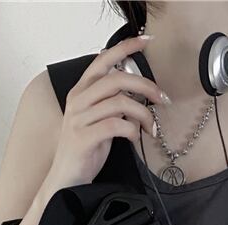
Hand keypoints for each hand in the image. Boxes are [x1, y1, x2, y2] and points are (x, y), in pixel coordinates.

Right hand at [47, 34, 165, 187]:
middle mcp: (78, 101)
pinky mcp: (83, 137)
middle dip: (145, 86)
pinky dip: (132, 130)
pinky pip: (116, 125)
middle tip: (162, 98)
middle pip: (116, 79)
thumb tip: (139, 96)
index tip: (146, 41)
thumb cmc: (85, 150)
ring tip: (150, 127)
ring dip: (143, 114)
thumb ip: (114, 105)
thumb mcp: (100, 121)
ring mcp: (79, 119)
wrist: (66, 180)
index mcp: (81, 92)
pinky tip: (135, 138)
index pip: (103, 60)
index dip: (125, 48)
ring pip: (120, 103)